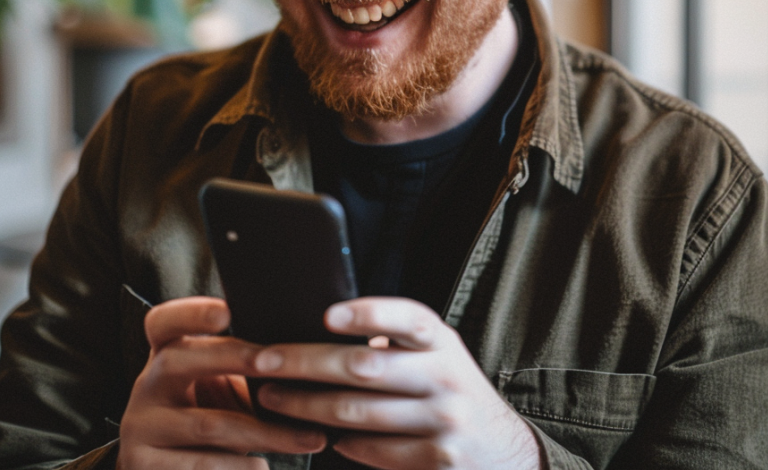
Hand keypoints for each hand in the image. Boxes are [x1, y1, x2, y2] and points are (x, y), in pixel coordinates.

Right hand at [117, 297, 326, 468]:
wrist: (170, 467)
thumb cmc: (211, 410)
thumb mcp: (219, 382)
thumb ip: (246, 364)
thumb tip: (303, 352)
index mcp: (165, 351)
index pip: (164, 320)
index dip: (191, 313)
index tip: (226, 312)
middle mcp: (147, 383)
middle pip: (180, 359)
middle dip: (233, 358)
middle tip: (277, 362)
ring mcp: (141, 426)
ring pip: (206, 424)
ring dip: (262, 432)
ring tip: (306, 438)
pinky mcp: (143, 465)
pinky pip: (196, 466)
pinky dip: (236, 467)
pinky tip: (264, 468)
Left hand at [246, 297, 539, 469]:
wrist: (504, 449)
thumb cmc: (448, 387)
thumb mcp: (434, 353)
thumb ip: (393, 341)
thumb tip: (319, 330)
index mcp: (440, 340)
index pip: (406, 318)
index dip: (368, 313)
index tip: (326, 314)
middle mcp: (445, 375)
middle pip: (365, 367)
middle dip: (305, 363)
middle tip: (263, 361)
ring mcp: (443, 420)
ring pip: (359, 413)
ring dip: (307, 406)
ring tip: (273, 398)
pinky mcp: (438, 459)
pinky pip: (376, 451)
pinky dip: (342, 442)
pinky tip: (320, 434)